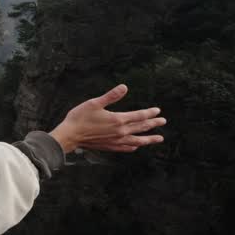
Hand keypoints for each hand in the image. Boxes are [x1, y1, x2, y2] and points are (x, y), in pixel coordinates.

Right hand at [48, 84, 164, 153]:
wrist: (70, 135)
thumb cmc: (80, 117)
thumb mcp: (95, 103)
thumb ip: (111, 96)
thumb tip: (124, 87)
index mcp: (118, 120)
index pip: (139, 116)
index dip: (149, 113)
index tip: (157, 110)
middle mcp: (120, 132)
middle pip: (141, 127)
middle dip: (153, 124)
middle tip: (163, 121)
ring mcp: (116, 141)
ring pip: (138, 140)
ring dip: (149, 139)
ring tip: (159, 139)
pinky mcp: (110, 147)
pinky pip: (127, 148)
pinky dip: (135, 146)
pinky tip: (137, 146)